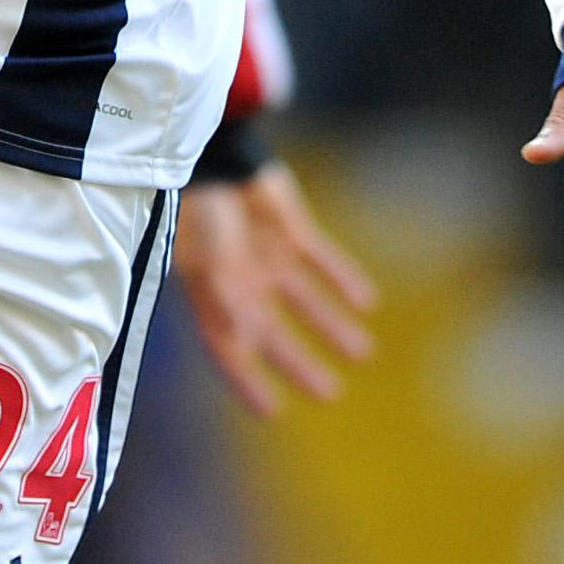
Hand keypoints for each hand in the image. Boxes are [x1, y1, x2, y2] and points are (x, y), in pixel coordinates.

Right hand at [174, 162, 376, 416]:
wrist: (210, 150)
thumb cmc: (196, 208)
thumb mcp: (205, 261)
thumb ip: (224, 303)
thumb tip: (240, 344)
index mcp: (211, 294)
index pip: (229, 348)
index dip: (248, 380)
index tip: (273, 412)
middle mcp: (240, 282)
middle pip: (272, 331)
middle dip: (299, 362)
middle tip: (330, 394)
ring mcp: (266, 254)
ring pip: (303, 299)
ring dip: (330, 324)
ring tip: (363, 351)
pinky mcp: (290, 227)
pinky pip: (321, 258)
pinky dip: (343, 278)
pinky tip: (368, 302)